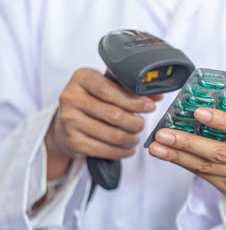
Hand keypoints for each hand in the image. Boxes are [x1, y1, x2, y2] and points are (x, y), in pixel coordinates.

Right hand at [45, 68, 161, 179]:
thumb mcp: (107, 86)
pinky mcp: (73, 142)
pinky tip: (128, 148)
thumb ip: (130, 88)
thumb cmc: (93, 99)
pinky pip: (106, 150)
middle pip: (114, 114)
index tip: (150, 106)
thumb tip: (157, 95)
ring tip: (136, 136)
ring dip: (132, 138)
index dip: (133, 100)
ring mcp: (69, 121)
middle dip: (136, 122)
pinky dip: (122, 151)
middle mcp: (71, 98)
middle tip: (142, 124)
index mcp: (82, 78)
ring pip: (113, 135)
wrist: (65, 121)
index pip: (108, 89)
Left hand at [148, 108, 225, 214]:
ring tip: (157, 146)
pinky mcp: (224, 185)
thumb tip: (194, 104)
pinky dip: (180, 162)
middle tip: (165, 134)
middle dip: (188, 142)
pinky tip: (166, 154)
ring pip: (204, 165)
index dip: (222, 120)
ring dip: (177, 155)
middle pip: (218, 152)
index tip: (199, 112)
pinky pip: (199, 173)